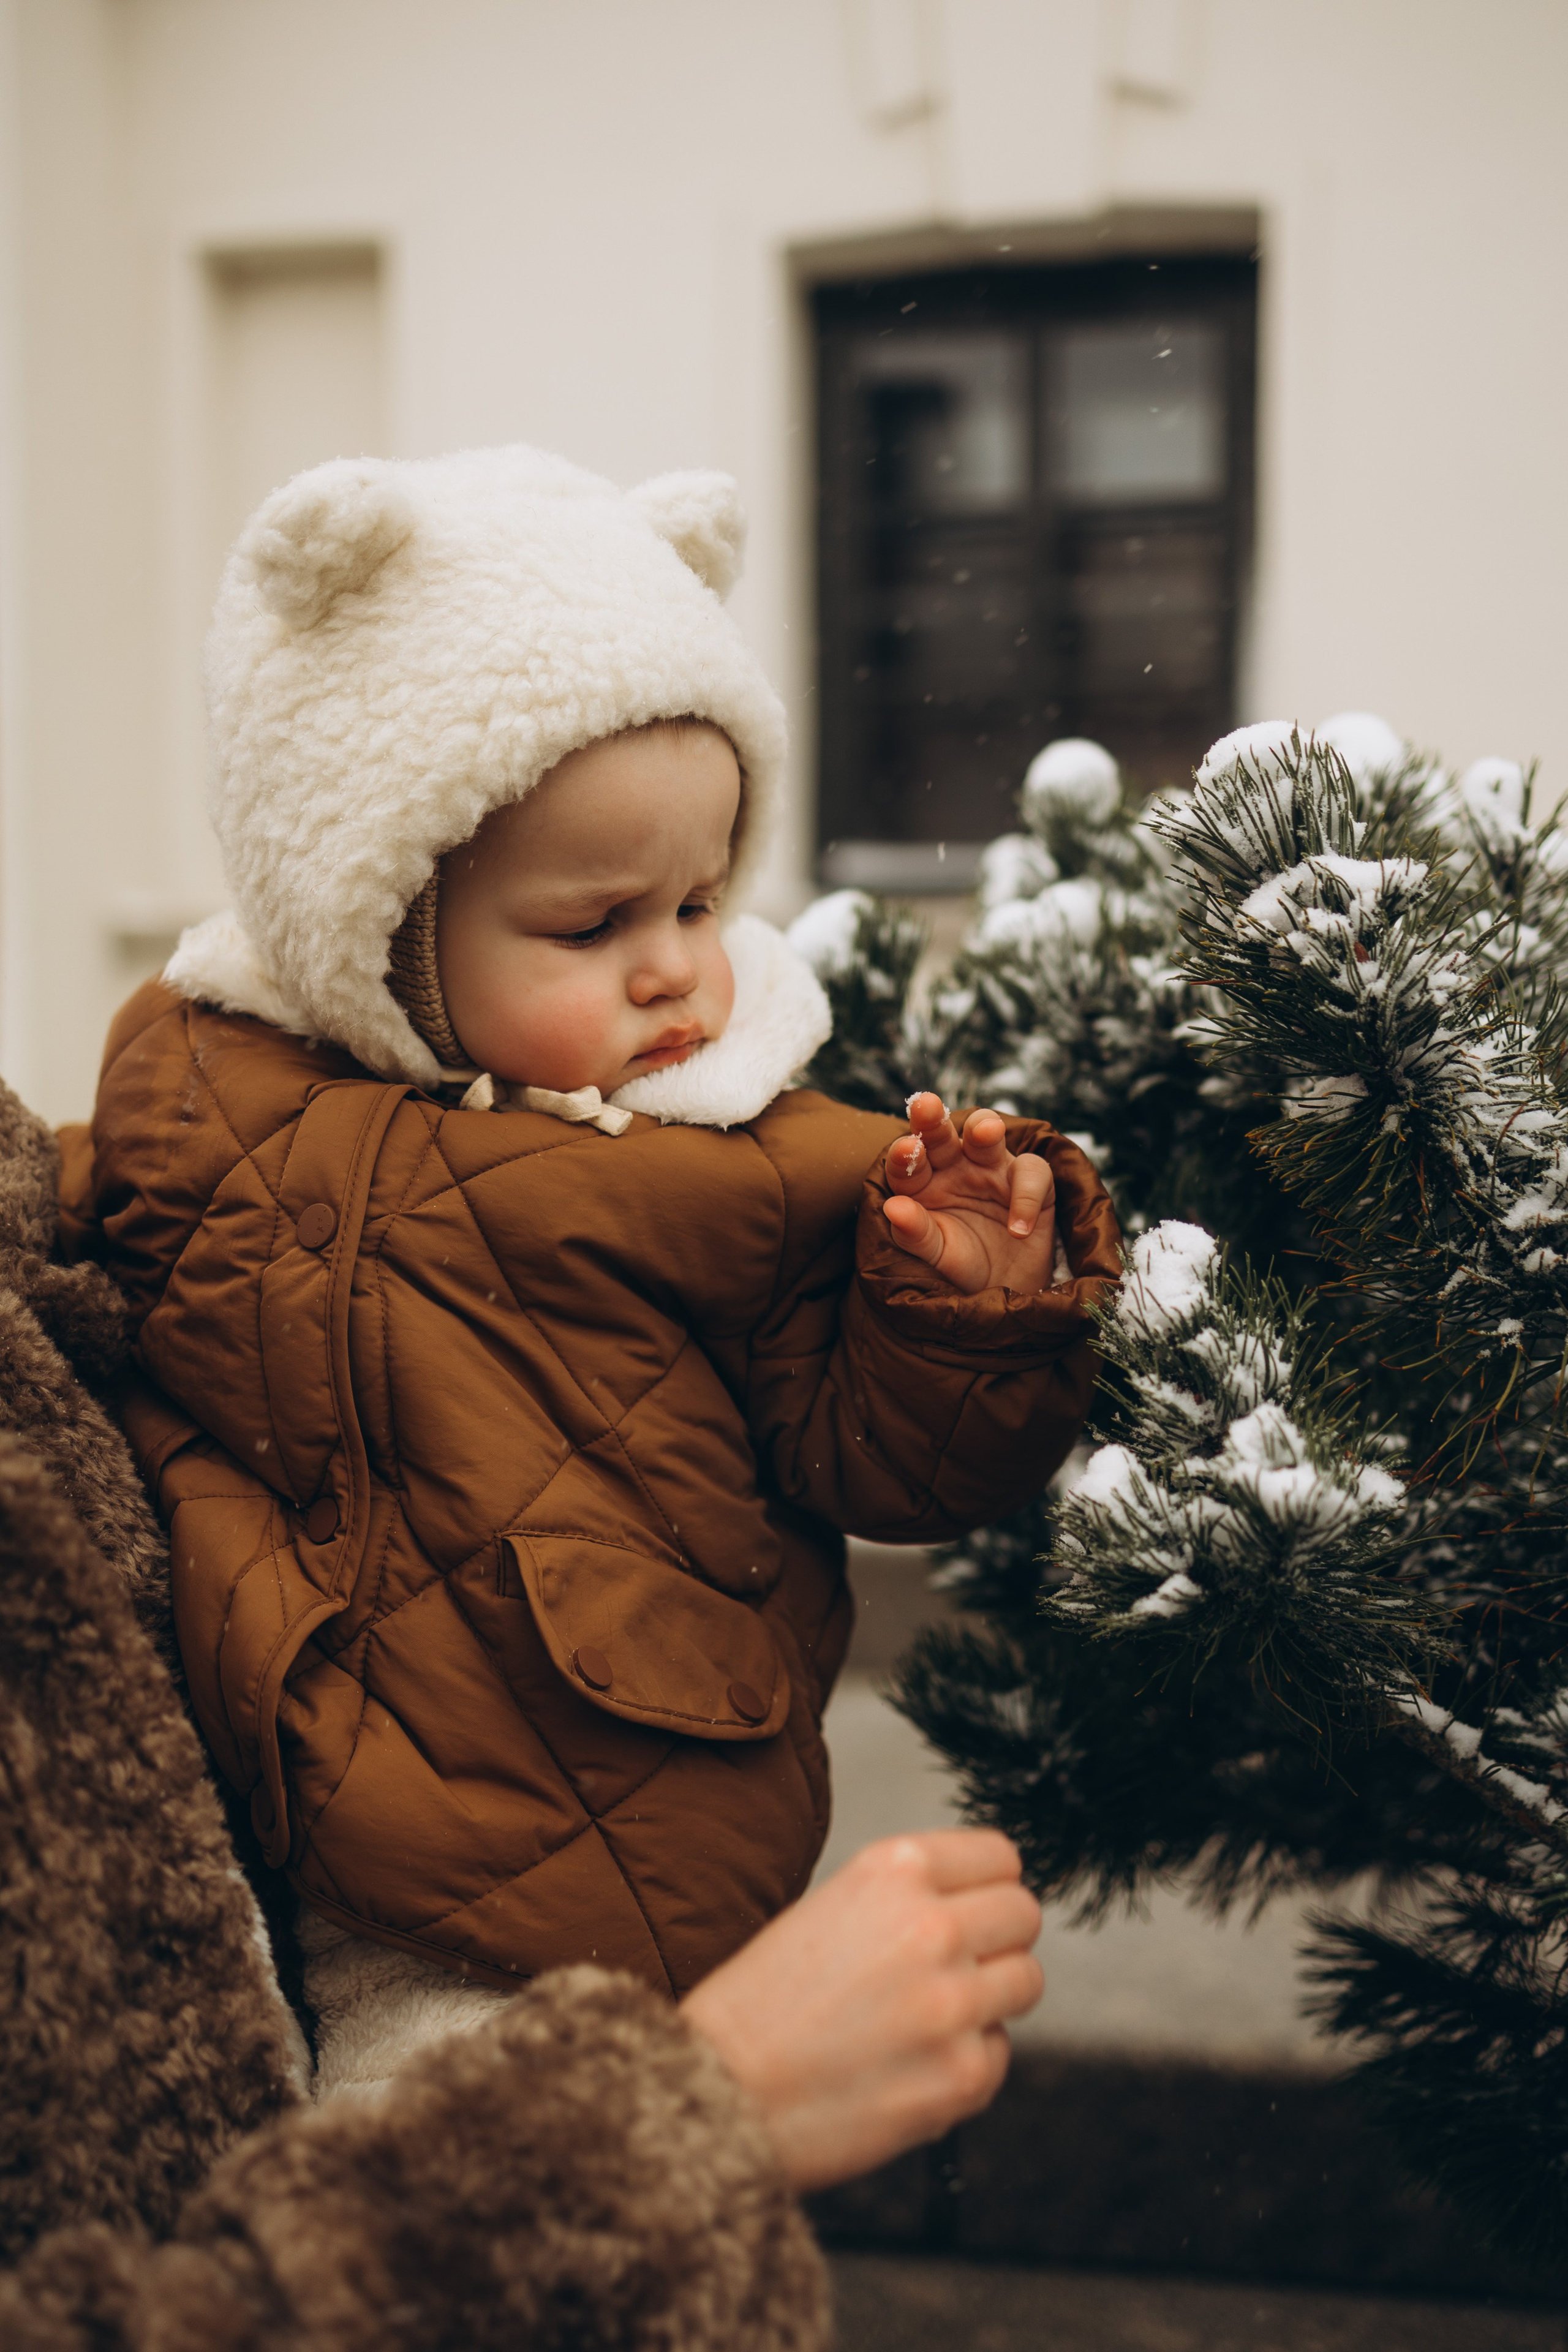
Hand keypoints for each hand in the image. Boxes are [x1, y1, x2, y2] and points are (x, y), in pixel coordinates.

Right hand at [680, 1829, 1042, 2191]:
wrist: (717, 2091)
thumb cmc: (762, 2004)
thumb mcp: (829, 1907)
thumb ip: (907, 1898)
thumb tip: (982, 1905)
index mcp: (894, 1869)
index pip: (999, 1855)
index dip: (986, 1885)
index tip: (974, 1907)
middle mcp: (933, 1926)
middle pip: (1023, 1914)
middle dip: (996, 1940)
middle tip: (952, 1968)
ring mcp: (954, 2003)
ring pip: (1025, 1981)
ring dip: (988, 1999)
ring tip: (925, 2018)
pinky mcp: (963, 2076)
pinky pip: (998, 2055)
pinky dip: (964, 2062)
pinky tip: (906, 2067)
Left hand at [882, 1094, 1056, 1295]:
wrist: (1006, 1288)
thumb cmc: (962, 1267)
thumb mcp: (936, 1255)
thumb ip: (915, 1233)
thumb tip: (893, 1208)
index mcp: (922, 1182)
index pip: (907, 1162)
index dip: (905, 1154)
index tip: (907, 1149)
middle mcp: (954, 1167)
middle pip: (941, 1134)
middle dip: (934, 1119)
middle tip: (927, 1106)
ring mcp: (992, 1168)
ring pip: (986, 1133)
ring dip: (985, 1128)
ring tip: (986, 1133)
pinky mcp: (1029, 1179)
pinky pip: (1032, 1171)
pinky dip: (1027, 1196)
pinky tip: (1018, 1229)